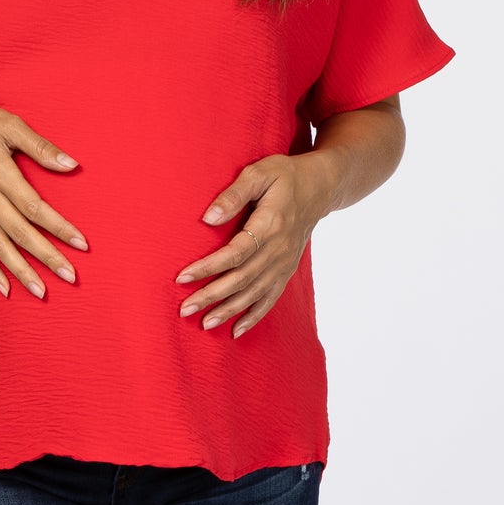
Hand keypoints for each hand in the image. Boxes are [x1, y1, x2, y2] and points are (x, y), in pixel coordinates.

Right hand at [0, 99, 86, 297]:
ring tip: (41, 292)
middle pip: (20, 234)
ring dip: (21, 271)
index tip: (81, 244)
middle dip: (47, 257)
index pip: (34, 208)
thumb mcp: (8, 124)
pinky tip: (6, 289)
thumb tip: (71, 164)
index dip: (59, 227)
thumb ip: (40, 146)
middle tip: (70, 276)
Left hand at [176, 153, 341, 336]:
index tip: (182, 277)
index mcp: (270, 225)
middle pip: (241, 279)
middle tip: (185, 309)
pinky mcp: (287, 271)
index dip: (208, 268)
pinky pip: (270, 299)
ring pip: (254, 294)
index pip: (235, 254)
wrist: (321, 187)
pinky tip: (236, 331)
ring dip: (228, 311)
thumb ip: (233, 195)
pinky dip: (254, 317)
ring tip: (205, 323)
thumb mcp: (259, 173)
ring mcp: (284, 264)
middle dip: (211, 296)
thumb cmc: (285, 176)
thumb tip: (208, 219)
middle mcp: (279, 250)